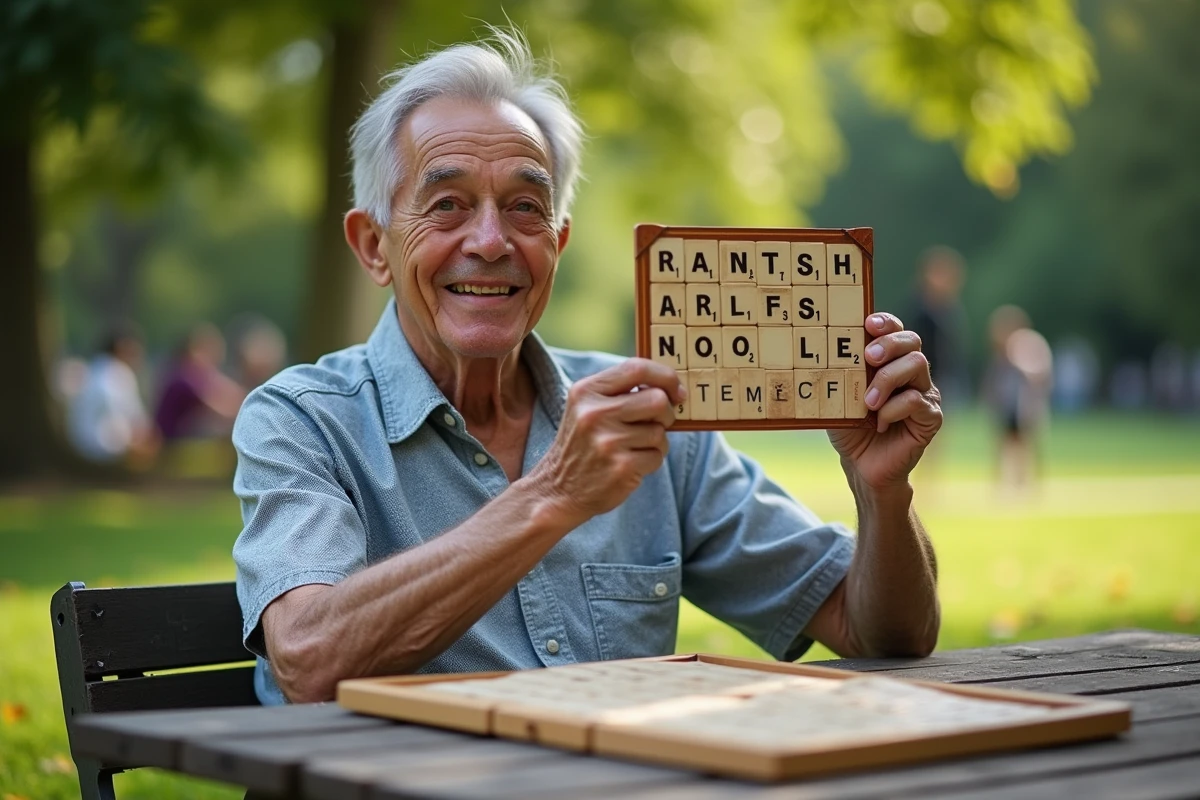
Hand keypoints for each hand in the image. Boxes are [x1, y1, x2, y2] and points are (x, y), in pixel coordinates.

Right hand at [530, 358, 684, 523]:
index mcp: (586, 391)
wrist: (558, 489)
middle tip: (659, 422)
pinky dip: (651, 460)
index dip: (665, 377)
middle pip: (657, 400)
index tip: (676, 391)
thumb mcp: (587, 408)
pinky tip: (630, 464)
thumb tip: (670, 386)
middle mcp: (594, 414)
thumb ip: (621, 391)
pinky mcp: (621, 467)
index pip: (637, 368)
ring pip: (660, 431)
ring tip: (634, 447)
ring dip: (656, 441)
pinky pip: (657, 456)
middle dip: (666, 413)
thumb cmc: (583, 444)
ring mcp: (608, 442)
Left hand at [828, 313, 941, 490]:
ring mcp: (925, 394)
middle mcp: (911, 374)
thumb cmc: (850, 428)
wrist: (861, 465)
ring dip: (887, 379)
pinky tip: (880, 422)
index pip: (896, 330)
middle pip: (912, 341)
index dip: (886, 323)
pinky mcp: (931, 417)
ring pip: (917, 365)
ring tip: (868, 402)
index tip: (868, 324)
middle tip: (868, 357)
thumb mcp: (839, 398)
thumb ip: (838, 376)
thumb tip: (821, 353)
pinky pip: (917, 400)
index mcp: (891, 363)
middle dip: (888, 344)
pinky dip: (893, 409)